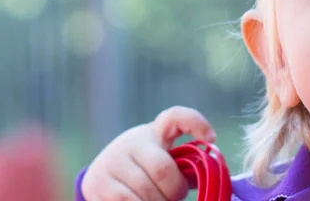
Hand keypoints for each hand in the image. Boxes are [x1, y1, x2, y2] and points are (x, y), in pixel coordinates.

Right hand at [81, 106, 215, 199]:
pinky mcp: (98, 185)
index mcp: (153, 133)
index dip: (196, 123)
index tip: (211, 138)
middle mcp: (130, 143)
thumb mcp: (160, 158)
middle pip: (163, 171)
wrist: (101, 175)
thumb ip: (182, 164)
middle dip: (174, 191)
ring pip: (145, 193)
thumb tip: (209, 174)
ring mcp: (111, 163)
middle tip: (173, 196)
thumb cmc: (143, 168)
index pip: (175, 116)